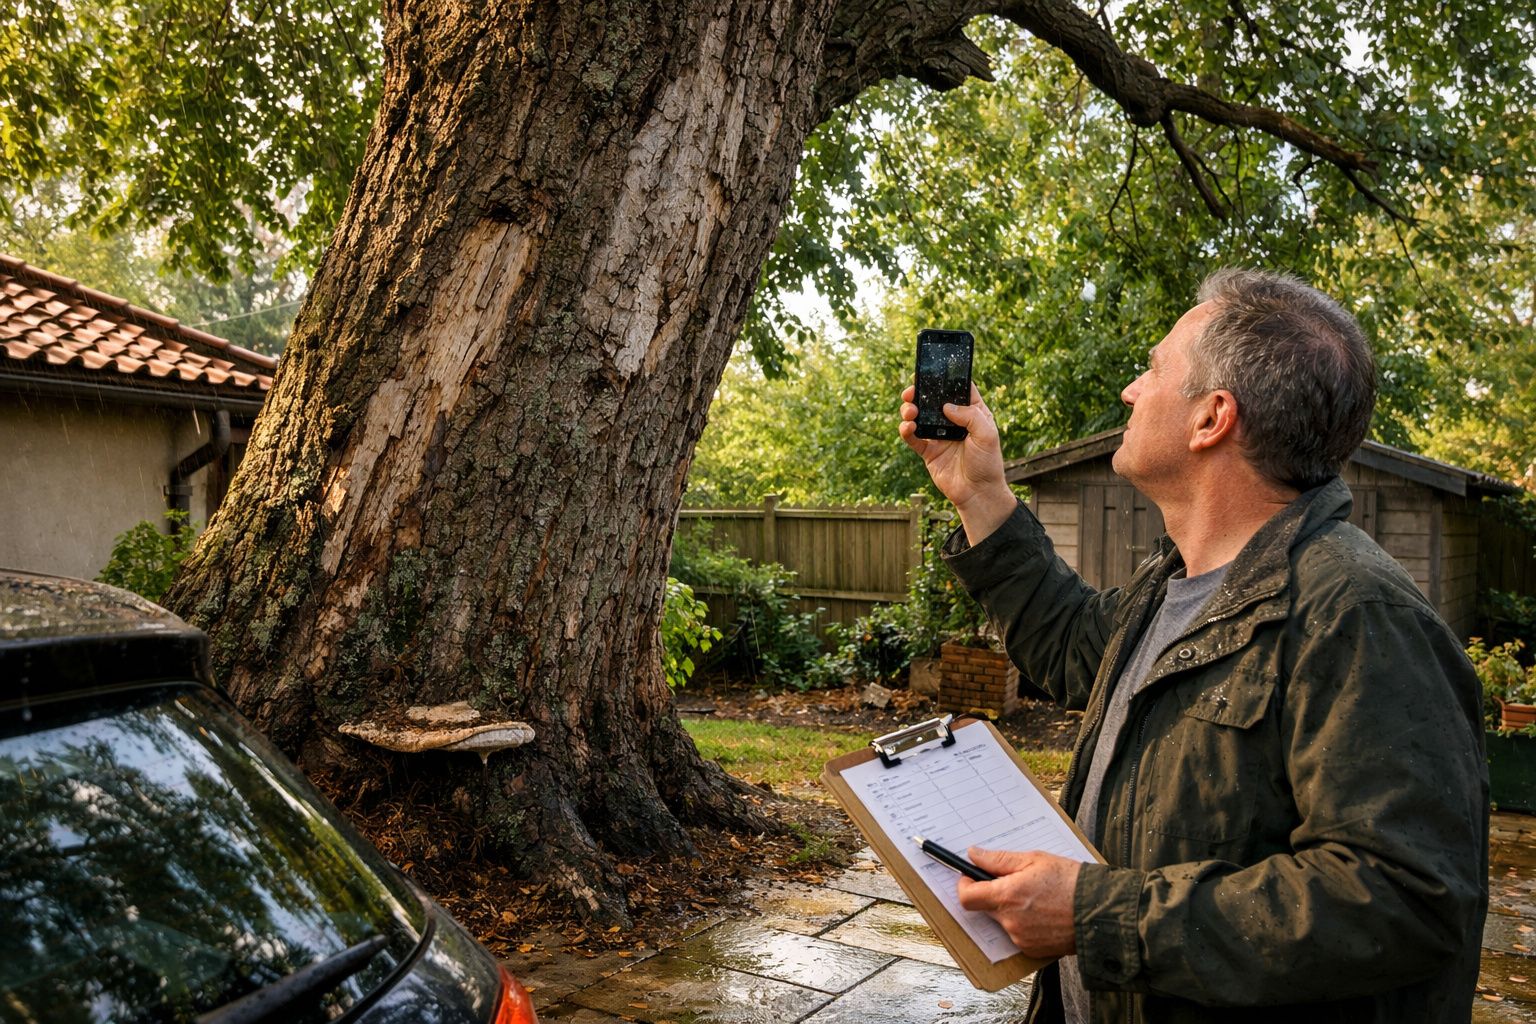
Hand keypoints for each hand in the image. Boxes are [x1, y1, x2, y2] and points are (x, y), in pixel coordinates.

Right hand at [898, 383, 1014, 543]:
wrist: (978, 493)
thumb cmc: (988, 463)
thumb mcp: (987, 435)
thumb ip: (970, 416)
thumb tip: (946, 406)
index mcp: (972, 413)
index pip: (957, 390)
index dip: (945, 379)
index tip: (932, 371)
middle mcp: (953, 421)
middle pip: (933, 400)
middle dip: (920, 392)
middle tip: (911, 391)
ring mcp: (939, 435)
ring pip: (919, 416)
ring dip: (910, 410)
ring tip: (910, 411)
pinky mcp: (928, 451)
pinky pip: (913, 437)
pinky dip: (906, 430)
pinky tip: (907, 427)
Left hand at [956, 848, 1080, 958]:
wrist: (1100, 912)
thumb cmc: (1070, 882)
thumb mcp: (1034, 859)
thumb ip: (999, 859)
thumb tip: (974, 855)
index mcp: (1007, 896)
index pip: (967, 897)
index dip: (964, 885)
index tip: (971, 877)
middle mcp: (1010, 922)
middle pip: (986, 908)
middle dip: (995, 895)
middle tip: (1017, 882)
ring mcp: (1021, 939)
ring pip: (1004, 921)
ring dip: (1012, 910)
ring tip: (1037, 898)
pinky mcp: (1032, 950)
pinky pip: (1018, 935)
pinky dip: (1025, 924)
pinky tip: (1044, 913)